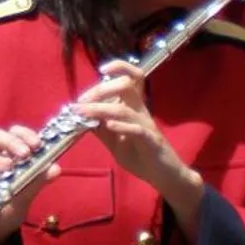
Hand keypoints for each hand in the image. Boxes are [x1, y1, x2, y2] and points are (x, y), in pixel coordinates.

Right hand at [0, 124, 61, 244]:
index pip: (13, 134)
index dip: (24, 134)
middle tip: (25, 154)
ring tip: (9, 168)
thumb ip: (38, 181)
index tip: (37, 144)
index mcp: (7, 155)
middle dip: (10, 142)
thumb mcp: (27, 195)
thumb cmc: (10, 207)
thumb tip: (56, 168)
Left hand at [76, 63, 202, 219]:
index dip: (118, 67)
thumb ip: (99, 128)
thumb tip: (80, 115)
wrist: (165, 176)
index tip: (100, 69)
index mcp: (134, 107)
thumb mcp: (114, 142)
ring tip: (82, 112)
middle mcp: (142, 111)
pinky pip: (137, 130)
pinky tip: (108, 126)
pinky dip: (122, 126)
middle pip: (127, 85)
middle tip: (82, 100)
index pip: (132, 77)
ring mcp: (147, 126)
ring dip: (100, 108)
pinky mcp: (151, 142)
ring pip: (125, 109)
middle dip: (101, 88)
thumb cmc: (141, 155)